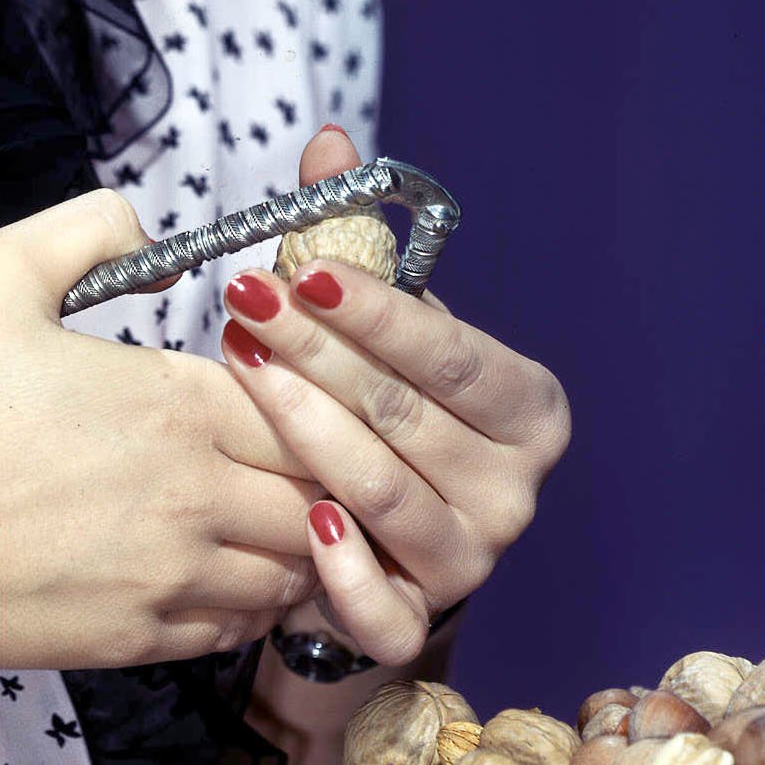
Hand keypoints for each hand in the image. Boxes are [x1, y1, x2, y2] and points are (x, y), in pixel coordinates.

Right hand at [0, 188, 322, 672]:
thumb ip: (90, 227)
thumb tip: (151, 236)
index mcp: (173, 400)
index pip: (306, 404)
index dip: (308, 393)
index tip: (287, 385)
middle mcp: (194, 493)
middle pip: (320, 491)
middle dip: (320, 470)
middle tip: (299, 451)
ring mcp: (170, 576)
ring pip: (294, 568)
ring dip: (296, 539)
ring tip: (268, 510)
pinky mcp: (137, 640)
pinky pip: (238, 629)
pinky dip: (249, 600)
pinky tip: (222, 568)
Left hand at [217, 126, 571, 665]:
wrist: (366, 528)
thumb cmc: (377, 400)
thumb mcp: (373, 319)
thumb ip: (351, 232)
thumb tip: (329, 143)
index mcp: (526, 408)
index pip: (449, 352)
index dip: (375, 309)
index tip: (301, 269)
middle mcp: (514, 490)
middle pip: (405, 414)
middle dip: (317, 353)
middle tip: (243, 303)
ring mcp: (471, 561)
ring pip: (383, 493)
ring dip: (304, 429)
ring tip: (239, 367)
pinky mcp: (417, 622)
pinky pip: (382, 608)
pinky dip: (340, 566)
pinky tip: (298, 512)